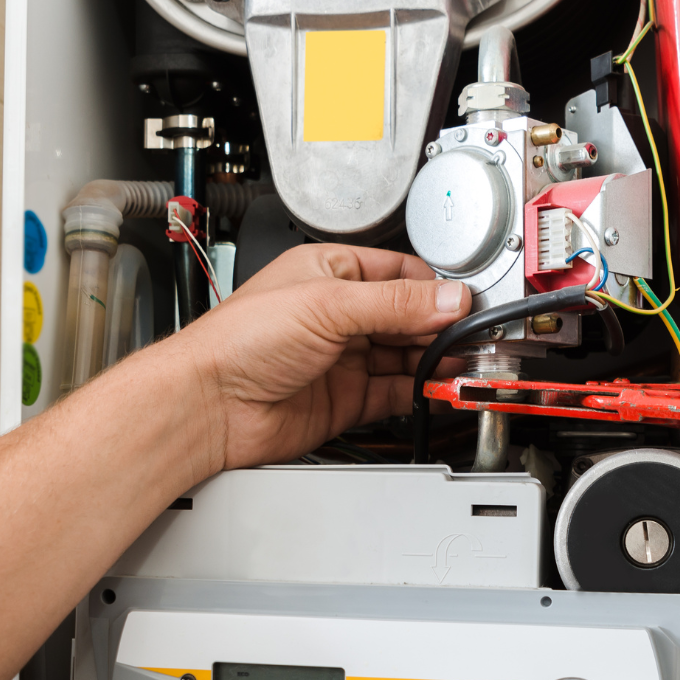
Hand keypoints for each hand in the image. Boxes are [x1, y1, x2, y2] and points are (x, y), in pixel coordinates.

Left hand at [171, 245, 468, 473]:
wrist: (209, 406)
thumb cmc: (239, 342)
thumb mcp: (326, 305)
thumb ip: (393, 303)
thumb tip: (446, 298)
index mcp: (330, 273)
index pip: (399, 273)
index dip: (433, 290)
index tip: (462, 305)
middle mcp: (338, 314)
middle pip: (408, 317)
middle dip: (439, 328)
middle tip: (469, 340)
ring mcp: (343, 358)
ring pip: (405, 356)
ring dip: (434, 362)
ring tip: (460, 365)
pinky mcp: (345, 399)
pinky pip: (394, 392)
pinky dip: (419, 393)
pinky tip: (435, 389)